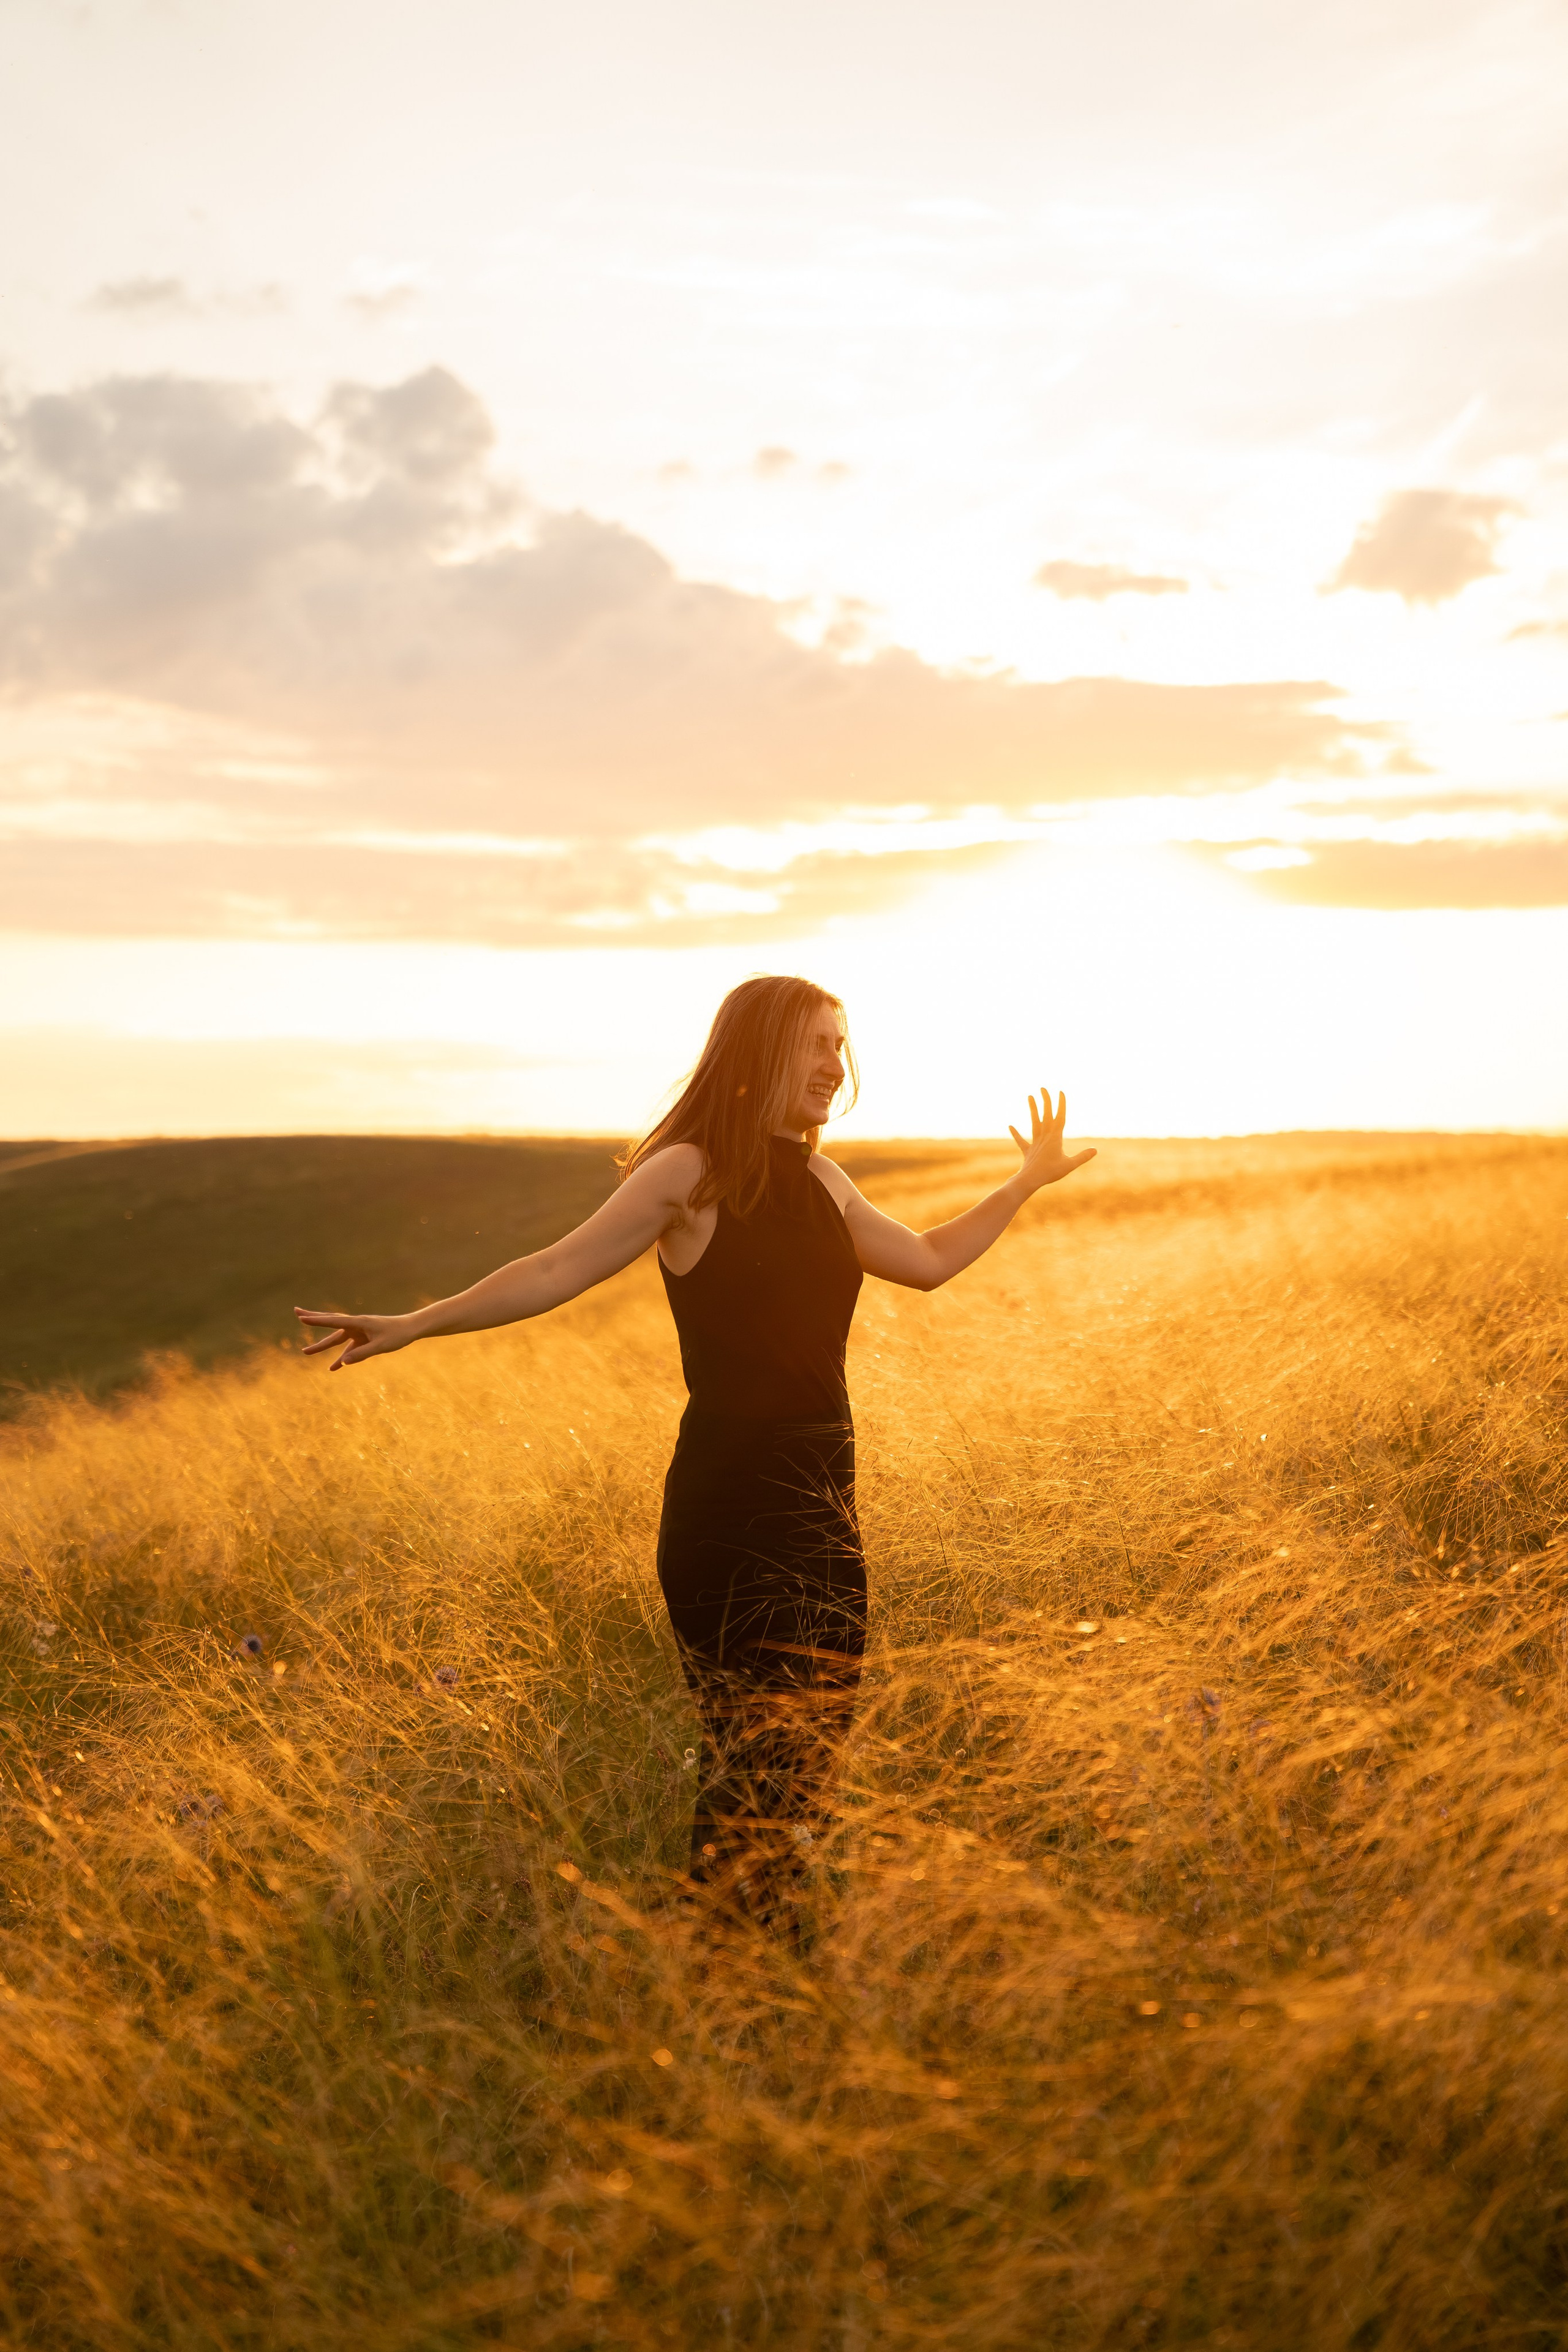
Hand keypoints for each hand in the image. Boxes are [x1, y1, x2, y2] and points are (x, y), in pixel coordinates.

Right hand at [293, 1306, 416, 1370]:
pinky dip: (340, 1358)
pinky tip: (333, 1368)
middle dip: (313, 1318)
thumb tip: (343, 1362)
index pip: (333, 1321)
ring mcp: (359, 1332)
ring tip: (305, 1352)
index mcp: (358, 1322)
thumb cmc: (398, 1335)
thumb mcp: (380, 1346)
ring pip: (336, 1338)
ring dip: (322, 1345)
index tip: (301, 1318)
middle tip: (296, 1312)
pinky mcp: (364, 1339)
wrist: (411, 1329)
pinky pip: (348, 1349)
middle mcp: (356, 1325)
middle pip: (330, 1323)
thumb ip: (362, 1354)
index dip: (316, 1320)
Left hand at [1008, 1088, 1096, 1193]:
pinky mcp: (1028, 1151)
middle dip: (1045, 1101)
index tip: (1061, 1092)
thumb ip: (1082, 1157)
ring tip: (1029, 1097)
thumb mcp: (1070, 1165)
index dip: (1061, 1105)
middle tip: (1043, 1088)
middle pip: (1046, 1115)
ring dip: (1032, 1109)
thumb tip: (1095, 1150)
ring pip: (1034, 1122)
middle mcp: (1044, 1137)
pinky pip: (1021, 1141)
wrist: (1030, 1180)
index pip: (1060, 1117)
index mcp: (1055, 1138)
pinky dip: (1016, 1133)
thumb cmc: (1050, 1173)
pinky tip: (1010, 1126)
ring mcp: (1035, 1143)